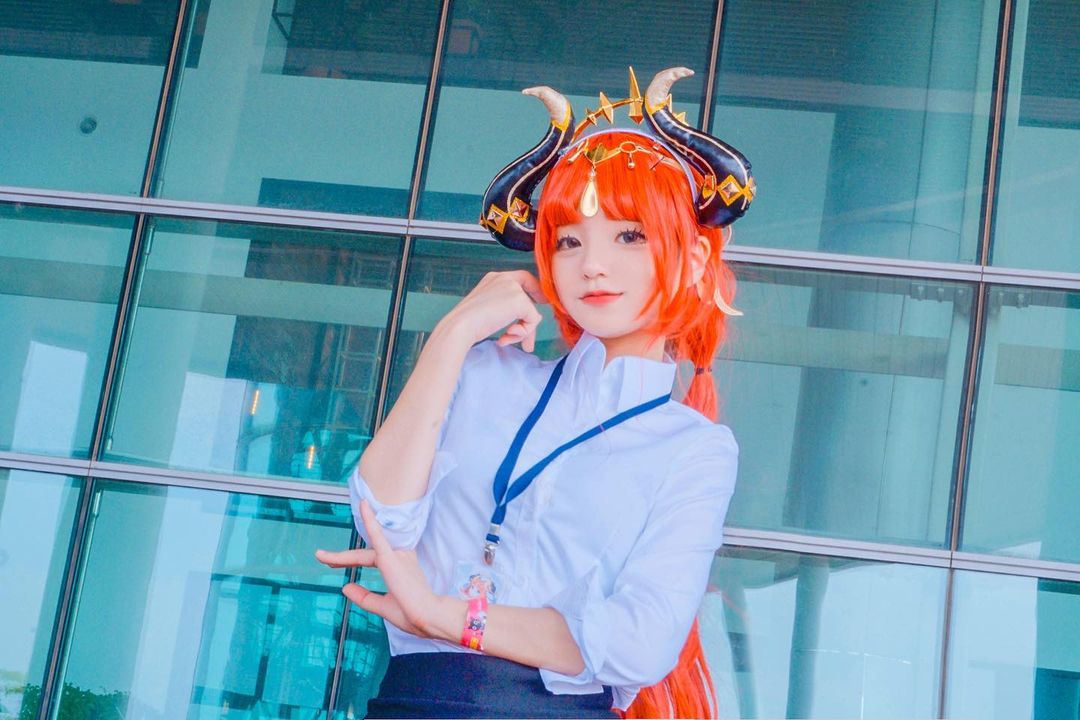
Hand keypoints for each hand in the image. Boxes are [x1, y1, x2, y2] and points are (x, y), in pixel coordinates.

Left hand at [315, 500, 457, 638]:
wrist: (428, 617)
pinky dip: (370, 520)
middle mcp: (398, 558)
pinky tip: (364, 506)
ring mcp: (395, 556)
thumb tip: (345, 587)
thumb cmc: (412, 614)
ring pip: (362, 553)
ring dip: (340, 556)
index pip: (370, 559)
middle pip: (364, 555)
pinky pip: (378, 535)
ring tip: (320, 556)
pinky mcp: (391, 557)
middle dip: (341, 558)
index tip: (332, 563)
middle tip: (321, 557)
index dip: (349, 560)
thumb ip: (364, 596)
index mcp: (398, 568)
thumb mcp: (382, 605)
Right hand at [442, 270, 547, 351]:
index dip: (535, 289)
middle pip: (528, 300)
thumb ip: (509, 311)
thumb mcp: (490, 312)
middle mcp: (505, 279)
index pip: (523, 278)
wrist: (461, 325)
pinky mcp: (519, 301)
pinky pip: (533, 320)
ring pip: (531, 313)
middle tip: (527, 345)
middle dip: (527, 325)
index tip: (540, 302)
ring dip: (523, 331)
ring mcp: (513, 289)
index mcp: (495, 278)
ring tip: (507, 339)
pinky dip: (523, 333)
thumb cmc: (469, 323)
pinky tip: (506, 337)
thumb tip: (532, 322)